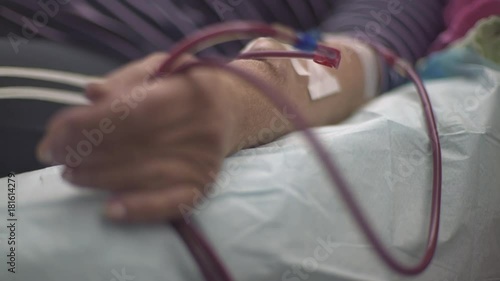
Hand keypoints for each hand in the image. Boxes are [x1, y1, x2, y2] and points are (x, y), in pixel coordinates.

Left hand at [37, 53, 240, 221]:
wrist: (230, 111)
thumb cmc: (186, 86)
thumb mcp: (161, 68)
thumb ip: (126, 79)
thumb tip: (90, 93)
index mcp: (188, 92)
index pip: (128, 112)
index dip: (86, 124)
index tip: (56, 132)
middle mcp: (199, 129)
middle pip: (130, 146)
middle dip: (82, 151)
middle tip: (54, 152)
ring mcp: (202, 162)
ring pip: (142, 176)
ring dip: (96, 177)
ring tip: (70, 171)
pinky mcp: (203, 185)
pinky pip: (171, 204)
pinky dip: (139, 209)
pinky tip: (110, 209)